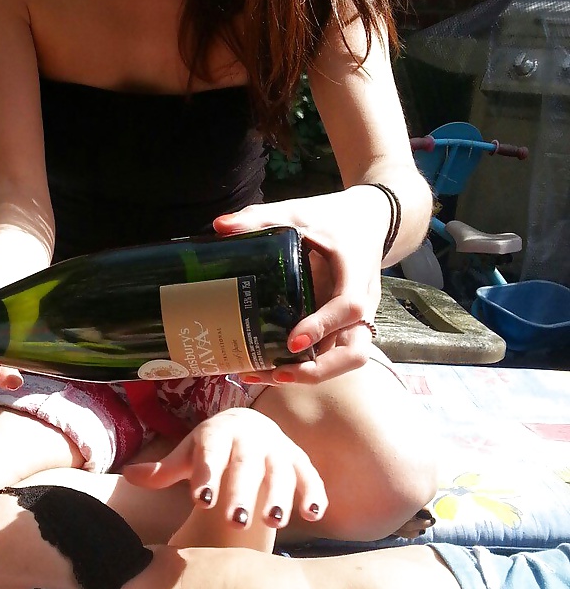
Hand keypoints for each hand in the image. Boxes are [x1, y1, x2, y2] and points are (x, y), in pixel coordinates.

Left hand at [122, 408, 326, 537]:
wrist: (248, 423)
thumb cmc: (213, 446)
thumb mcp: (189, 453)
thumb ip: (163, 469)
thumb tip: (128, 475)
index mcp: (217, 435)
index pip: (210, 454)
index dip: (207, 474)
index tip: (201, 499)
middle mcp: (248, 439)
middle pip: (245, 465)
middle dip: (241, 491)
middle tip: (235, 520)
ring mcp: (276, 450)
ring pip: (280, 471)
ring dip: (279, 494)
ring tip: (274, 521)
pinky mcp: (299, 462)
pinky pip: (309, 477)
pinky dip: (314, 493)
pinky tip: (313, 515)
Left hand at [213, 191, 383, 383]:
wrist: (368, 220)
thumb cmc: (333, 217)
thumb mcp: (299, 212)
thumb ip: (262, 218)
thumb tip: (220, 226)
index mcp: (353, 274)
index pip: (347, 307)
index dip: (322, 326)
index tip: (292, 341)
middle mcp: (361, 304)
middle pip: (356, 352)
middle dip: (320, 370)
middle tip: (278, 374)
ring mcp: (356, 319)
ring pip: (345, 360)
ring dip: (310, 374)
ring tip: (265, 376)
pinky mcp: (344, 325)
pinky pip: (331, 352)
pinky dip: (306, 364)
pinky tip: (269, 367)